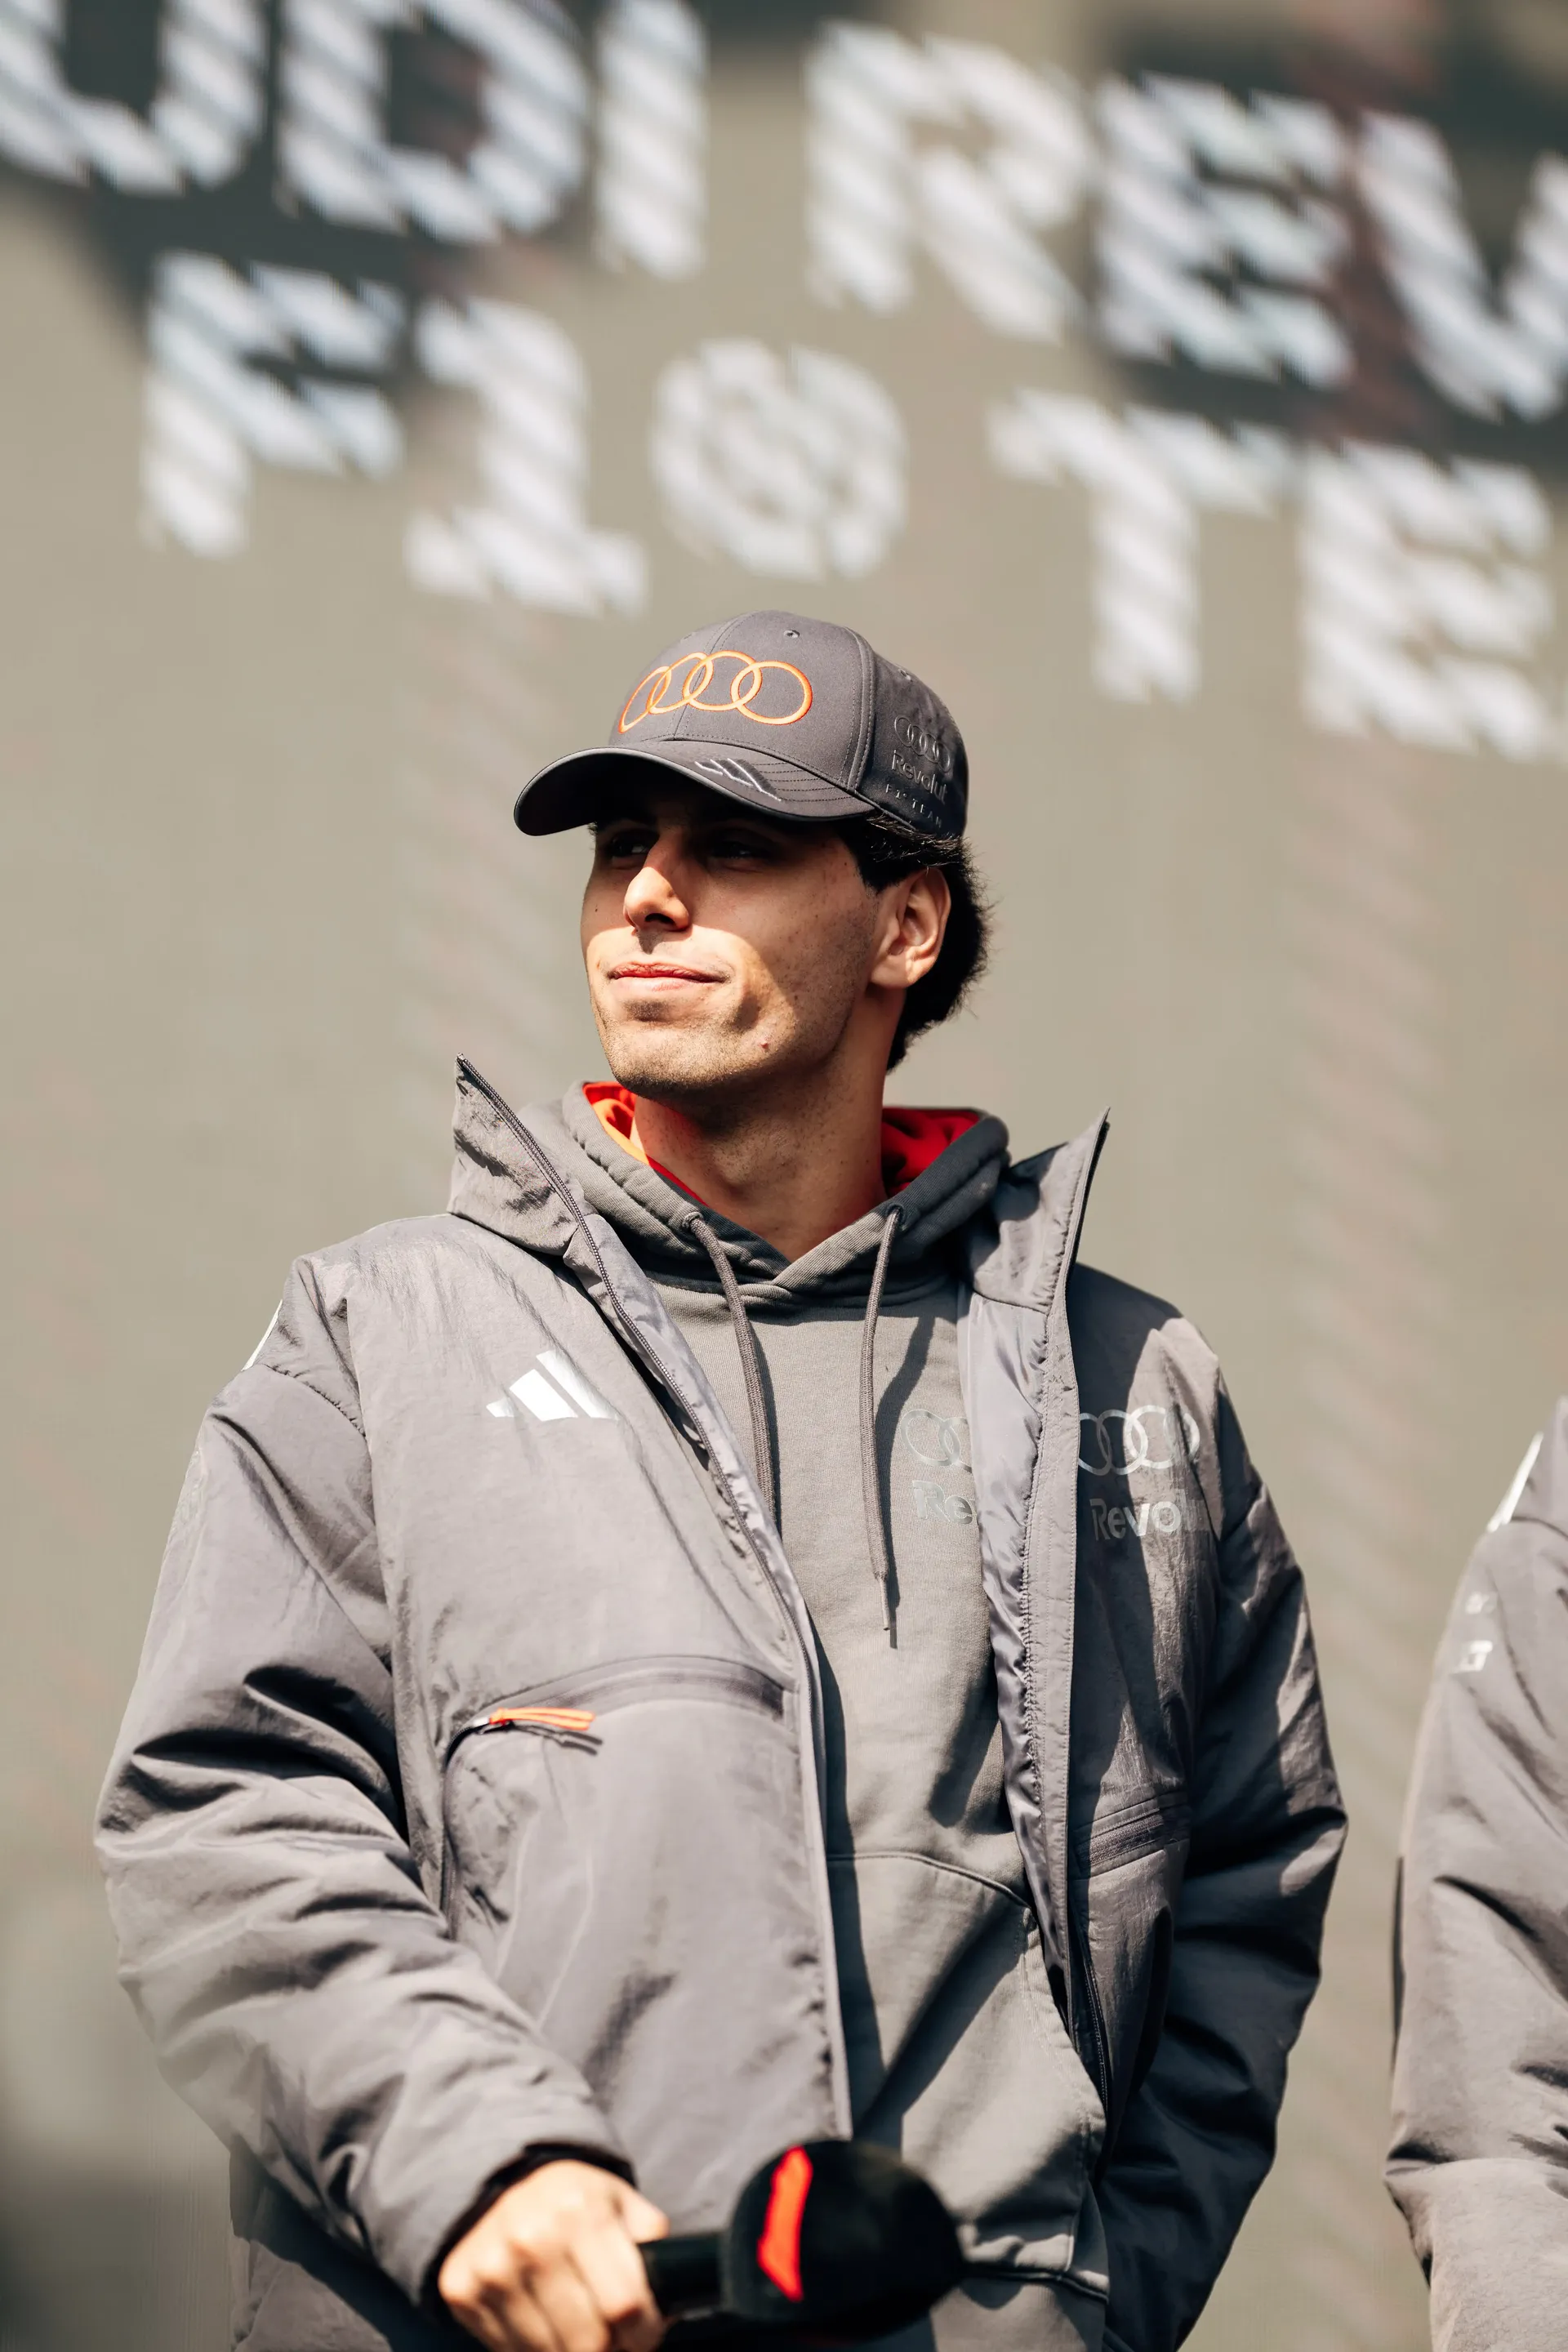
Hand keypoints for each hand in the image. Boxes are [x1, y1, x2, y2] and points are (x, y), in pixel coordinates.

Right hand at [438, 2160, 669, 2351]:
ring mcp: (492, 2267)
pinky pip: (510, 2351)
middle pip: (588, 2340)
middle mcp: (531, 2238)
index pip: (625, 2303)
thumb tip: (675, 2295)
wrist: (495, 2179)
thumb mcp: (616, 2199)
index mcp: (578, 2210)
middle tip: (619, 2344)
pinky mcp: (461, 2290)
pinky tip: (547, 2328)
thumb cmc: (570, 2198)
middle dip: (613, 2351)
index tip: (646, 2335)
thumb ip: (649, 2238)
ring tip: (585, 2336)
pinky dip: (535, 2350)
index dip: (645, 2333)